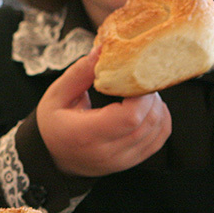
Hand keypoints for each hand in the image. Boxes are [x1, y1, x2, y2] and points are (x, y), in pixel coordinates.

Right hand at [37, 48, 170, 176]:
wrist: (53, 156)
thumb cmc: (53, 124)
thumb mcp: (56, 95)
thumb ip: (80, 73)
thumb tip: (102, 50)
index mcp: (85, 134)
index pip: (130, 117)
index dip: (141, 94)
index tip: (134, 78)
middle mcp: (106, 152)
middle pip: (148, 121)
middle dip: (151, 96)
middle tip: (139, 81)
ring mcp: (121, 161)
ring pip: (158, 130)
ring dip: (157, 106)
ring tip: (141, 94)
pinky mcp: (131, 162)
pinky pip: (159, 140)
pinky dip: (161, 120)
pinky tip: (148, 108)